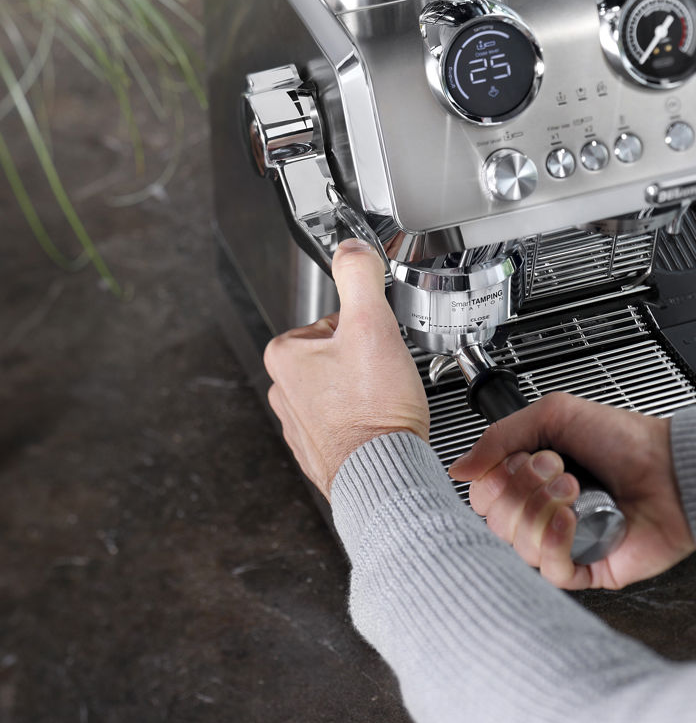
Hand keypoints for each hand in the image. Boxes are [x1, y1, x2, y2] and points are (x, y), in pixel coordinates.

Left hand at [264, 240, 428, 496]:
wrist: (384, 476)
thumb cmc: (375, 410)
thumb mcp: (372, 324)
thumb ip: (359, 275)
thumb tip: (351, 246)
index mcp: (285, 356)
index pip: (333, 320)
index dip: (366, 328)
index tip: (379, 347)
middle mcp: (284, 392)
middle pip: (338, 354)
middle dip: (366, 361)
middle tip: (385, 376)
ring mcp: (300, 425)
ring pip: (343, 388)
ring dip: (366, 392)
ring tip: (384, 402)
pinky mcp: (319, 453)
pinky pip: (346, 423)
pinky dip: (365, 421)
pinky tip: (380, 425)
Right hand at [449, 393, 695, 589]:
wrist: (672, 468)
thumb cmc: (623, 439)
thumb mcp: (553, 414)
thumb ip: (499, 436)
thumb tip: (460, 468)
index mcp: (530, 479)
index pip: (483, 494)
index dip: (497, 478)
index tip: (527, 458)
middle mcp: (541, 513)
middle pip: (495, 520)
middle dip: (526, 488)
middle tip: (560, 470)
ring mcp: (561, 543)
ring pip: (518, 544)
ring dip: (546, 508)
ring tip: (576, 489)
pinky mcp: (583, 569)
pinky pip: (549, 569)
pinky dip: (558, 539)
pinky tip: (575, 519)